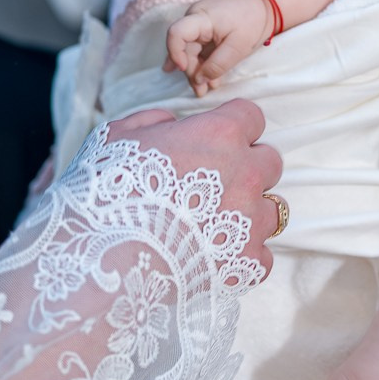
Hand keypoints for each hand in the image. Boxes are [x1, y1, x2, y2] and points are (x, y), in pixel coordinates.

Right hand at [104, 99, 284, 267]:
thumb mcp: (119, 137)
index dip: (233, 127)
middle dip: (248, 168)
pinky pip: (263, 256)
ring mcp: (251, 221)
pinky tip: (214, 257)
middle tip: (213, 184)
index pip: (251, 116)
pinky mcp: (248, 262)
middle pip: (270, 162)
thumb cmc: (107, 192)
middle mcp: (245, 174)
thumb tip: (173, 124)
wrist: (104, 256)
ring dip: (250, 213)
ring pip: (274, 209)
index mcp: (219, 136)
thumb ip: (154, 121)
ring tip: (215, 224)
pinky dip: (243, 256)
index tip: (215, 141)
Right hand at [165, 0, 274, 97]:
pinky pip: (196, 50)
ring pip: (189, 52)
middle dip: (190, 71)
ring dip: (196, 71)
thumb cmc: (251, 20)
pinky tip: (193, 78)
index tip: (184, 69)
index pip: (176, 33)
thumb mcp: (239, 46)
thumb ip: (218, 64)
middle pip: (183, 48)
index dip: (175, 52)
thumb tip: (199, 80)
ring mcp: (197, 26)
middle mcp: (193, 19)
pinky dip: (199, 64)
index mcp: (201, 17)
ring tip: (204, 90)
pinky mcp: (202, 32)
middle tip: (201, 92)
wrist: (260, 5)